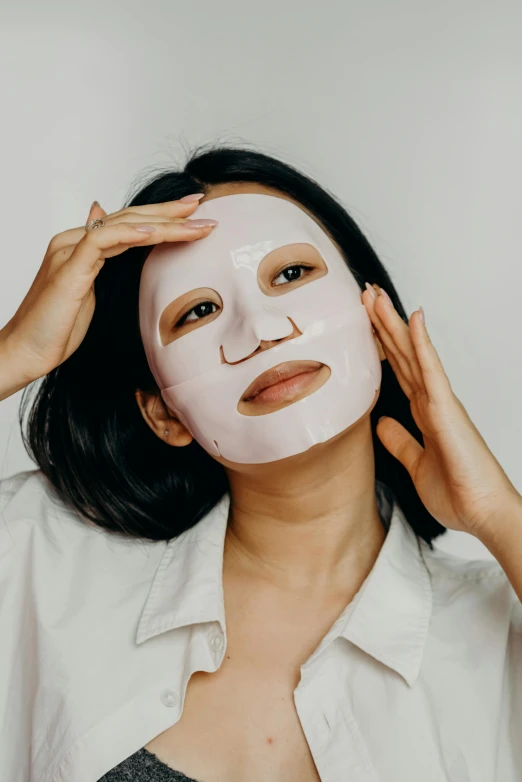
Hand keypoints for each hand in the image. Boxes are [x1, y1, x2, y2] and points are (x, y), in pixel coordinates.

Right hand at [0, 195, 215, 400]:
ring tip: (196, 223)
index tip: (195, 215)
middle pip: (129, 217)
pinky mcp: (68, 268)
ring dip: (164, 223)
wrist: (26, 351)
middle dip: (169, 212)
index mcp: (80, 247)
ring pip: (123, 225)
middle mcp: (73, 241)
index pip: (128, 223)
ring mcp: (69, 252)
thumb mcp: (90, 294)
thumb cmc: (57, 328)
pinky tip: (155, 232)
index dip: (162, 216)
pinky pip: (102, 241)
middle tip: (202, 206)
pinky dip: (129, 233)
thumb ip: (104, 265)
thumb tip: (119, 240)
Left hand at [362, 283, 519, 537]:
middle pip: (402, 354)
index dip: (381, 345)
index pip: (398, 369)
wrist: (484, 514)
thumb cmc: (459, 492)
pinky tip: (413, 318)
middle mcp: (432, 401)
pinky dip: (421, 343)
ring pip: (412, 353)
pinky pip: (431, 369)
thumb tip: (380, 423)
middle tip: (365, 294)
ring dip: (394, 324)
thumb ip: (399, 441)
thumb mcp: (415, 464)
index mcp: (425, 413)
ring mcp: (441, 402)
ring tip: (375, 296)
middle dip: (382, 324)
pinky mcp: (448, 409)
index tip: (365, 320)